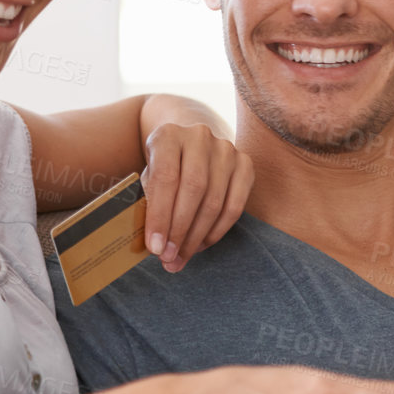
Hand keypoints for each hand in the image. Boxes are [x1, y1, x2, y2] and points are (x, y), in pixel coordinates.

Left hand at [140, 122, 253, 272]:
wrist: (189, 143)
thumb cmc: (164, 167)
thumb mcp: (149, 177)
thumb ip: (149, 205)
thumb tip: (156, 246)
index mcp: (168, 135)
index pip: (165, 178)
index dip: (160, 217)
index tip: (155, 248)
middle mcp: (199, 137)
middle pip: (193, 190)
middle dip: (179, 230)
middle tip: (169, 257)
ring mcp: (226, 149)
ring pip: (215, 201)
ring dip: (197, 235)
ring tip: (182, 255)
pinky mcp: (245, 163)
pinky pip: (235, 206)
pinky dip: (217, 231)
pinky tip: (202, 244)